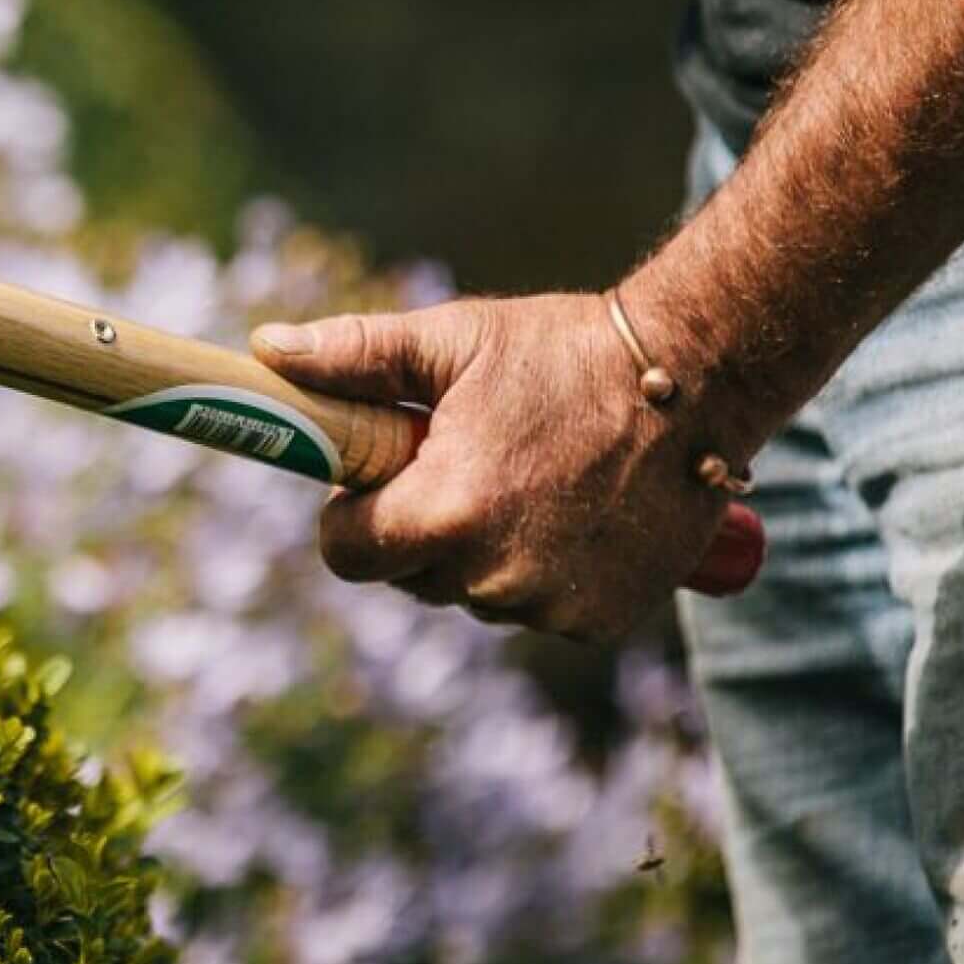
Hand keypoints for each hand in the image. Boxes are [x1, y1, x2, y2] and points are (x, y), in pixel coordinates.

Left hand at [250, 295, 771, 641]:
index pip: (346, 552)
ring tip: (531, 477)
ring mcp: (549, 609)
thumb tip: (265, 349)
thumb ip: (352, 355)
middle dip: (422, 525)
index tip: (381, 475)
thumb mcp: (453, 340)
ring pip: (473, 594)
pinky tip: (573, 511)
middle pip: (410, 575)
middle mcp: (493, 579)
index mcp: (444, 514)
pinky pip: (534, 607)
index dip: (353, 514)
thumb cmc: (563, 352)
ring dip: (483, 550)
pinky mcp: (597, 623)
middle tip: (469, 459)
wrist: (698, 381)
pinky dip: (541, 571)